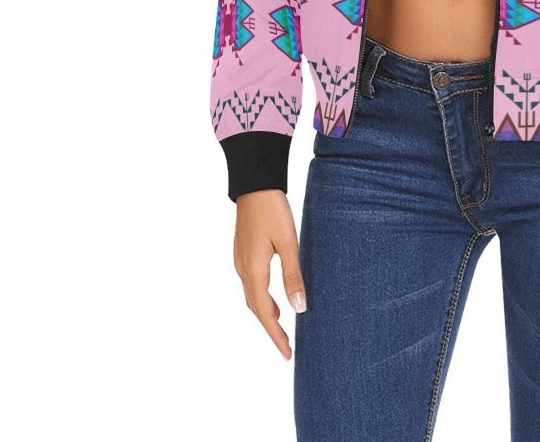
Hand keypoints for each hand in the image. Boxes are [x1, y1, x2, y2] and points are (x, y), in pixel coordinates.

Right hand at [233, 189, 306, 360]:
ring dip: (266, 314)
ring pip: (252, 297)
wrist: (254, 185)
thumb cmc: (273, 211)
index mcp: (254, 271)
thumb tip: (299, 308)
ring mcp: (240, 261)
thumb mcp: (288, 243)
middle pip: (256, 309)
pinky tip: (273, 298)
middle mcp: (243, 270)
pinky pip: (251, 284)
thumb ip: (293, 275)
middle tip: (287, 347)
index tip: (287, 354)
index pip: (265, 313)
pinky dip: (261, 298)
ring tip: (282, 326)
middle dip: (271, 329)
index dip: (276, 335)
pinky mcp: (242, 253)